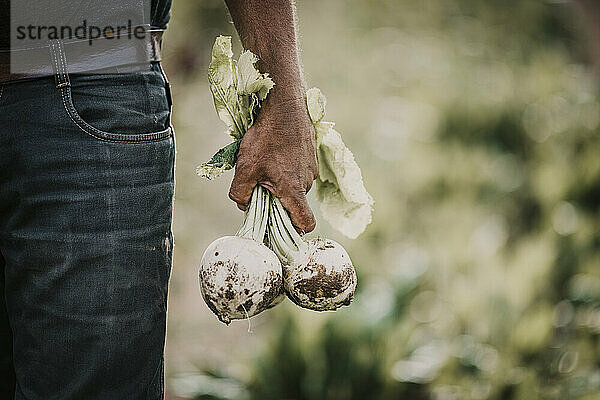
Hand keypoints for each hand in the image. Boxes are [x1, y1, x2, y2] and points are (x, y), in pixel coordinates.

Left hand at [229, 97, 318, 232]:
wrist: (285, 105)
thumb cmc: (266, 137)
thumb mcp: (245, 168)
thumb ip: (240, 194)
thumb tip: (243, 205)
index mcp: (293, 190)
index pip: (306, 223)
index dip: (296, 230)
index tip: (280, 227)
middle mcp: (307, 181)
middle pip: (294, 202)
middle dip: (277, 199)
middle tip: (259, 184)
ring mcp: (311, 167)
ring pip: (295, 185)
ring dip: (281, 181)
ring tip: (266, 162)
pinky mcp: (311, 154)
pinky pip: (299, 170)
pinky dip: (287, 167)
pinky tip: (275, 151)